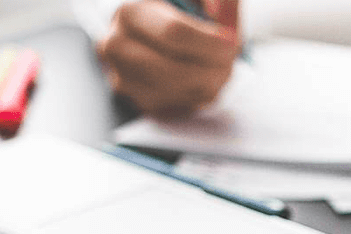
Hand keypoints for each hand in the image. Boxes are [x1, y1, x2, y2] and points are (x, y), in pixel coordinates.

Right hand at [98, 0, 240, 117]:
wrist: (153, 33)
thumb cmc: (176, 11)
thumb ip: (212, 1)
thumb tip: (220, 11)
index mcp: (130, 13)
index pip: (174, 34)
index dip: (210, 42)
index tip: (232, 42)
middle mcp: (118, 48)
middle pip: (175, 71)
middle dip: (213, 68)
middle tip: (231, 59)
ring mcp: (124, 78)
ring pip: (179, 92)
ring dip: (210, 83)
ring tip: (221, 66)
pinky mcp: (138, 100)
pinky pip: (178, 106)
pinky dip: (200, 95)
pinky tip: (206, 77)